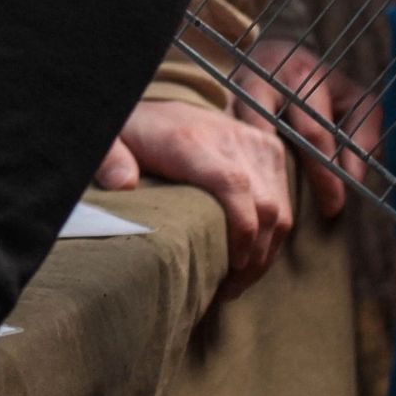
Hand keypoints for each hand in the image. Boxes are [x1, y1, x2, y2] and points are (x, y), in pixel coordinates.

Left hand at [95, 98, 291, 293]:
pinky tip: (251, 257)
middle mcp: (231, 140)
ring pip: (280, 211)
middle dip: (253, 257)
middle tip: (229, 290)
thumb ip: (110, 158)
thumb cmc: (134, 133)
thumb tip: (122, 184)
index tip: (232, 266)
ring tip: (239, 280)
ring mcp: (255, 143)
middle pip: (264, 207)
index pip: (233, 185)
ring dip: (264, 252)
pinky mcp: (268, 148)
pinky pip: (284, 201)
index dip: (241, 230)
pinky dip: (272, 235)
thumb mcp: (112, 141)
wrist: (160, 105)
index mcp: (192, 142)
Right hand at [232, 37, 382, 218]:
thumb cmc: (319, 85)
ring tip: (267, 204)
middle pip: (270, 132)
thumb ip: (363, 136)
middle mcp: (264, 79)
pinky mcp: (217, 100)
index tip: (333, 206)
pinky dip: (233, 160)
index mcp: (301, 75)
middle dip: (284, 176)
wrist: (273, 54)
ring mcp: (234, 89)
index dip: (324, 173)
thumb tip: (354, 177)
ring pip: (238, 134)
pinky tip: (244, 186)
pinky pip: (222, 134)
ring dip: (252, 169)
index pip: (312, 132)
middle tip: (297, 214)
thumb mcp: (353, 99)